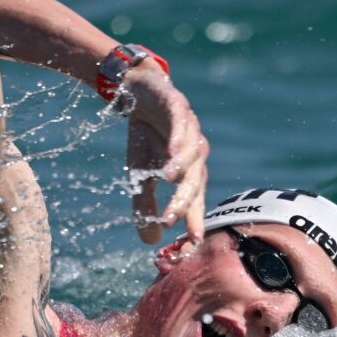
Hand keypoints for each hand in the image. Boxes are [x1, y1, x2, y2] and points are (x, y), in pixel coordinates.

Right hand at [120, 64, 208, 243]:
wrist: (140, 93)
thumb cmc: (145, 137)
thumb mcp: (140, 174)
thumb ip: (145, 205)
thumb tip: (150, 240)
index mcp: (189, 171)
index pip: (194, 200)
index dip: (193, 220)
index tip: (192, 243)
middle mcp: (196, 152)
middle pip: (195, 180)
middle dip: (185, 200)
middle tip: (173, 218)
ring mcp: (190, 128)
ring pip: (192, 151)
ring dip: (182, 166)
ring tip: (168, 179)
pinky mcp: (179, 106)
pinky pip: (182, 123)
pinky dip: (178, 136)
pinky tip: (171, 150)